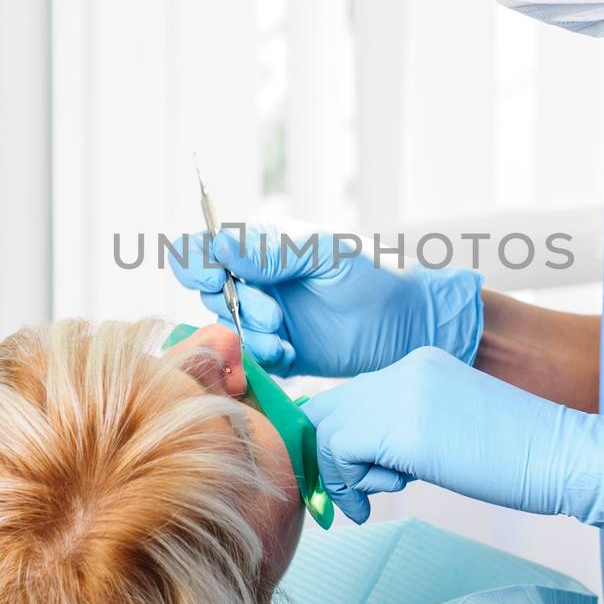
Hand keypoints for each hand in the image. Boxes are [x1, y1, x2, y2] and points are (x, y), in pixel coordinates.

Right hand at [167, 223, 482, 378]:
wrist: (407, 322)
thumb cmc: (372, 273)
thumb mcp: (325, 252)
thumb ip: (274, 250)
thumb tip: (223, 245)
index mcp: (261, 246)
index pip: (204, 249)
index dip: (195, 263)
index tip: (212, 277)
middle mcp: (256, 281)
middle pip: (210, 292)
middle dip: (234, 304)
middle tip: (273, 314)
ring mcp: (265, 317)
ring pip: (226, 327)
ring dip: (248, 333)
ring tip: (282, 335)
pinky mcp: (277, 351)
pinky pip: (248, 358)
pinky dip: (260, 356)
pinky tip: (289, 352)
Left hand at [304, 346, 603, 530]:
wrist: (564, 458)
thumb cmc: (519, 457)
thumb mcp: (452, 427)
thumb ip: (408, 427)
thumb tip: (365, 456)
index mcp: (421, 364)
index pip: (352, 394)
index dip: (340, 437)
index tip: (351, 474)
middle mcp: (406, 369)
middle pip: (329, 406)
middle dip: (328, 456)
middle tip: (349, 494)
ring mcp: (404, 395)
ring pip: (328, 429)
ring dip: (341, 473)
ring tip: (376, 496)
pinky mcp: (404, 430)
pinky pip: (341, 452)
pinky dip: (347, 484)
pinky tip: (374, 503)